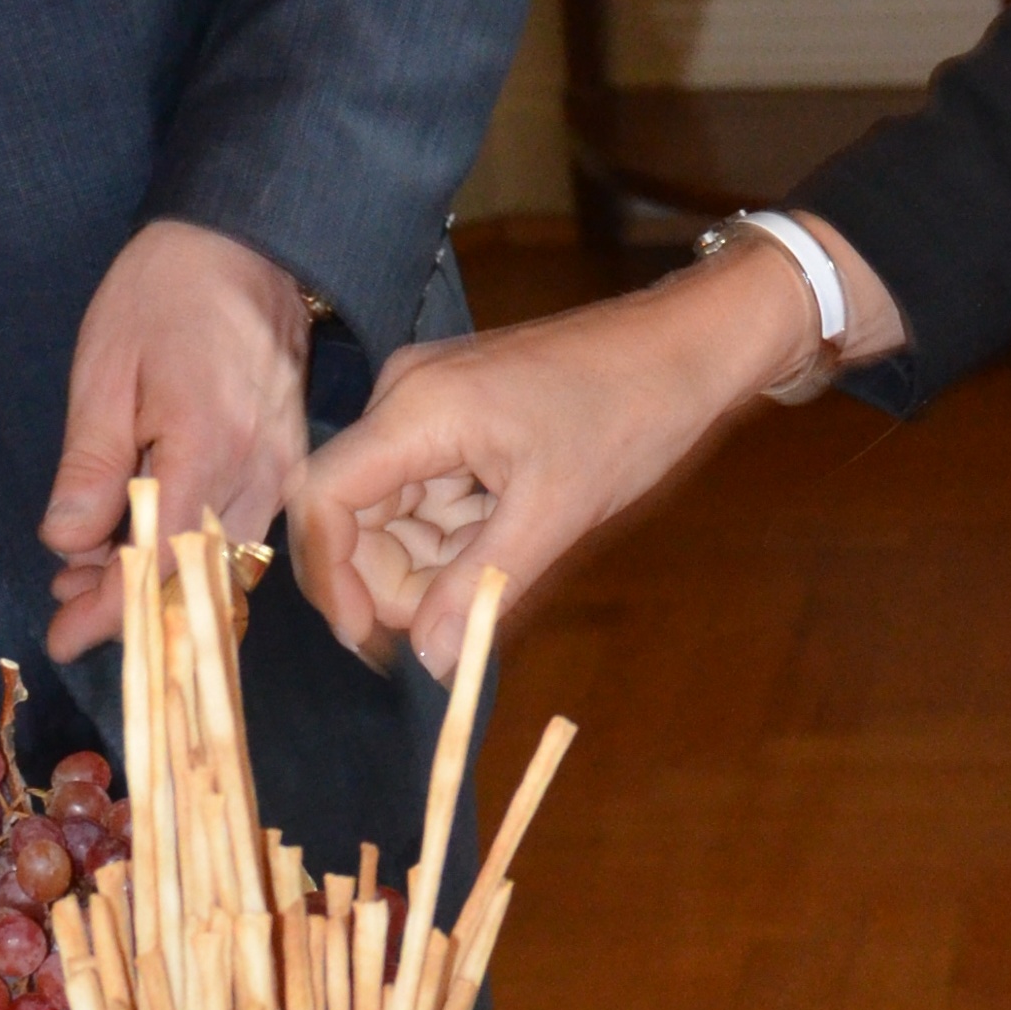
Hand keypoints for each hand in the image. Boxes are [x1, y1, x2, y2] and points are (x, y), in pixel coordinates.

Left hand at [44, 221, 314, 658]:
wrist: (248, 244)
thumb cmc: (166, 294)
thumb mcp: (104, 370)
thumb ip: (90, 463)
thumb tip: (67, 541)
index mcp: (206, 445)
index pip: (160, 560)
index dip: (110, 609)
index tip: (62, 634)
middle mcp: (258, 469)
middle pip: (197, 577)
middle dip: (129, 605)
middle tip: (64, 604)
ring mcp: (284, 468)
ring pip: (225, 563)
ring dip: (160, 581)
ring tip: (91, 571)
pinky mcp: (291, 462)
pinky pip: (245, 531)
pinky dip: (195, 550)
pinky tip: (148, 536)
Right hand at [287, 225, 893, 680]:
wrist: (688, 346)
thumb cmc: (629, 413)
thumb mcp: (555, 514)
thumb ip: (481, 590)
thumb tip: (426, 663)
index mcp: (414, 410)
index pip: (323, 500)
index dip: (332, 581)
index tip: (369, 643)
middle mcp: (405, 398)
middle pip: (356, 515)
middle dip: (399, 579)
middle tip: (467, 616)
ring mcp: (429, 404)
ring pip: (396, 512)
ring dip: (438, 559)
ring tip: (515, 556)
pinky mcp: (455, 415)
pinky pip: (430, 492)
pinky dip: (460, 532)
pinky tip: (516, 532)